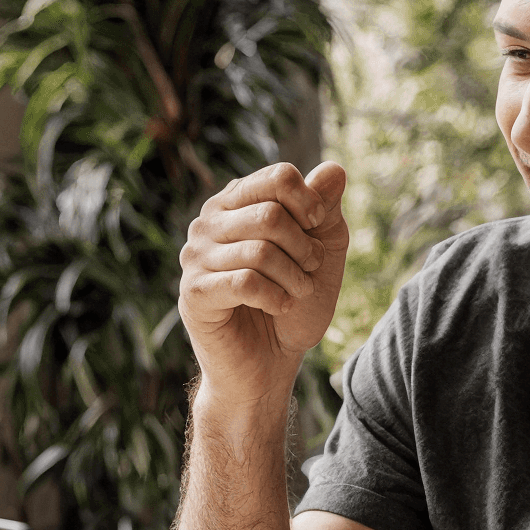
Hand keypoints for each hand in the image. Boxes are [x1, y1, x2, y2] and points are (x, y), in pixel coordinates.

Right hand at [178, 160, 350, 403]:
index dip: (311, 202)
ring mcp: (195, 257)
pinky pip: (244, 282)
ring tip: (298, 292)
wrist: (272, 360)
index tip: (319, 228)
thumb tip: (335, 170)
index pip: (278, 177)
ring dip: (294, 277)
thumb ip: (325, 209)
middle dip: (305, 248)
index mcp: (237, 201)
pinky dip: (275, 297)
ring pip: (259, 250)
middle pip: (271, 214)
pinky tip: (280, 306)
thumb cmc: (295, 300)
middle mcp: (209, 222)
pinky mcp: (194, 293)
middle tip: (310, 270)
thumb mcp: (321, 250)